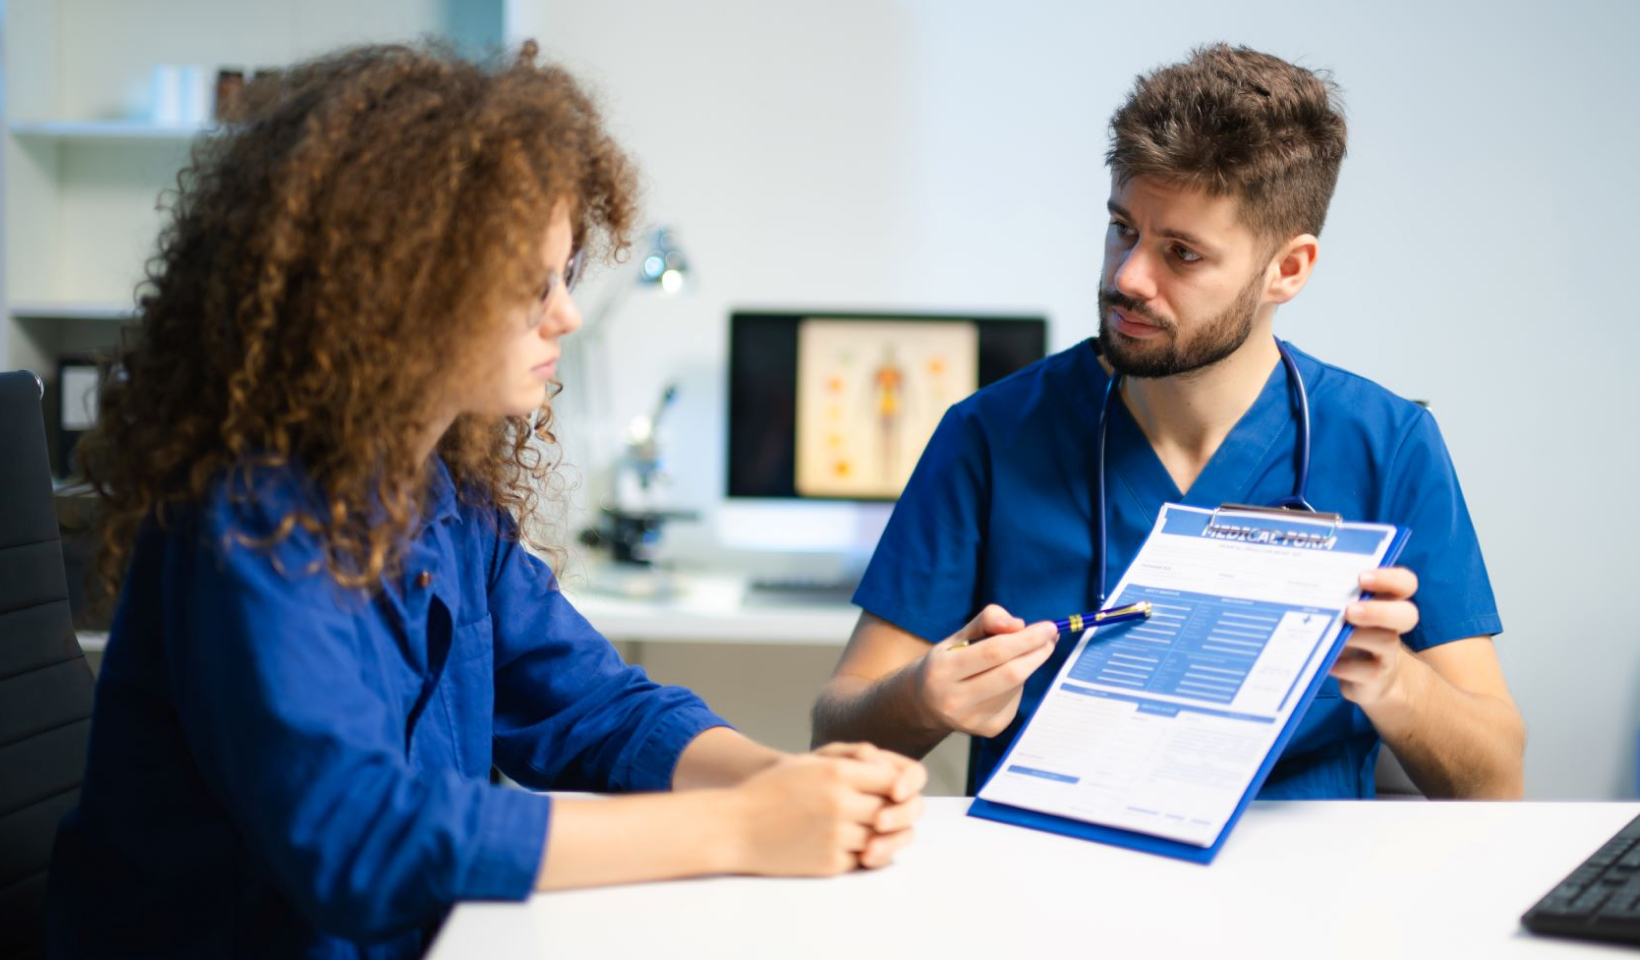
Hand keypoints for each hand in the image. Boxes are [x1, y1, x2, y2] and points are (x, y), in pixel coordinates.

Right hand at [726, 744, 925, 875]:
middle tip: (878, 811)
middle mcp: (840, 803)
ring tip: (855, 826)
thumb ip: (851, 763)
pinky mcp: (829, 862)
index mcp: (836, 773)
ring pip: (878, 836)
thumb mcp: (809, 764)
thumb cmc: (770, 790)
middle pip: (890, 810)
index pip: (891, 779)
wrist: (734, 827)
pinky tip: (837, 843)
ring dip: (873, 834)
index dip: (894, 785)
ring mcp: (836, 835)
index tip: (887, 789)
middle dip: (887, 811)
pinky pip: (860, 858)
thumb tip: (893, 775)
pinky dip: (855, 852)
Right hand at [913, 604, 1057, 737]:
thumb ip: (987, 621)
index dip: (1026, 639)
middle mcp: (954, 700)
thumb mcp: (956, 636)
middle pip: (1011, 674)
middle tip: (1051, 637)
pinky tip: (1007, 678)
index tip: (1048, 627)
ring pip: (1016, 687)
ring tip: (1023, 653)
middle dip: (1037, 653)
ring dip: (1028, 666)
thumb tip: (1018, 625)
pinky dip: (1019, 684)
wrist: (925, 704)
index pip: (994, 652)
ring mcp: (972, 720)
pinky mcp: (988, 730)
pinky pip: (1014, 701)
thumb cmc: (946, 663)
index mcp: (942, 671)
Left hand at [1332, 567, 1420, 707]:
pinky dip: (1346, 666)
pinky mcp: (1376, 676)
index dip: (1389, 579)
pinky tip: (1328, 661)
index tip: (1362, 578)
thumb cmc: (1352, 633)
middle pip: (1407, 614)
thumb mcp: (1346, 612)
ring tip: (1333, 634)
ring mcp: (1388, 653)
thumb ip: (1338, 596)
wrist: (1368, 678)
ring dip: (1358, 637)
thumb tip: (1305, 578)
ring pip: (1386, 642)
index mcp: (1388, 602)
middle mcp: (1393, 626)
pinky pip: (1367, 671)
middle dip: (1379, 611)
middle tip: (1350, 611)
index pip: (1405, 583)